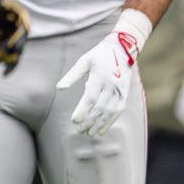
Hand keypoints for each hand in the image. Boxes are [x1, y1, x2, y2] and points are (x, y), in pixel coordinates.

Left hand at [57, 12, 149, 136]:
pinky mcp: (125, 95)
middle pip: (100, 107)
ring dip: (99, 124)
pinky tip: (101, 130)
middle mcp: (112, 86)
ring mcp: (120, 91)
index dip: (83, 110)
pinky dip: (110, 122)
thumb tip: (58, 88)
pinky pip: (118, 111)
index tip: (74, 121)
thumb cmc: (99, 55)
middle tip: (79, 131)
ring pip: (110, 112)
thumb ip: (72, 75)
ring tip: (89, 133)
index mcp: (100, 77)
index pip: (91, 97)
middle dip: (89, 121)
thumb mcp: (84, 61)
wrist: (124, 49)